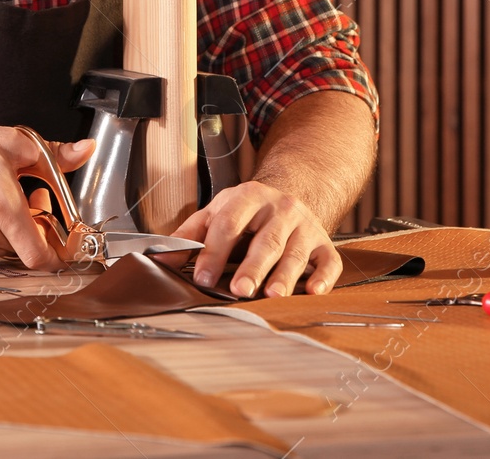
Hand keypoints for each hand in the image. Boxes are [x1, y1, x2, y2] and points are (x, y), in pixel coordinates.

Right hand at [0, 122, 92, 270]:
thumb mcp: (12, 144)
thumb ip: (55, 154)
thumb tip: (84, 151)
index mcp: (1, 206)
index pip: (38, 255)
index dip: (57, 256)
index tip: (63, 248)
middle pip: (24, 248)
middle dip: (33, 228)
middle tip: (31, 202)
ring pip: (4, 249)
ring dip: (10, 232)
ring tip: (0, 202)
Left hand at [171, 181, 340, 297]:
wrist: (290, 194)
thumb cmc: (247, 211)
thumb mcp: (216, 212)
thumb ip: (190, 234)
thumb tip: (161, 259)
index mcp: (249, 197)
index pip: (229, 224)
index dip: (215, 251)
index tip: (202, 277)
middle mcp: (281, 209)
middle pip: (266, 240)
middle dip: (252, 267)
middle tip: (239, 291)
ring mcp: (306, 226)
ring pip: (296, 253)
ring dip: (285, 275)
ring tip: (272, 295)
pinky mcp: (324, 243)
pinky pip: (328, 261)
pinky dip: (323, 278)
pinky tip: (313, 292)